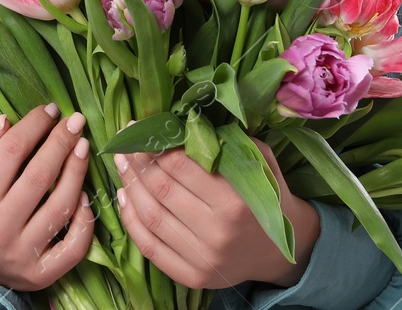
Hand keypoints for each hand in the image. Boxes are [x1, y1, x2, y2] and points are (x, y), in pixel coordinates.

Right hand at [0, 103, 95, 290]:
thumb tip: (3, 121)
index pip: (11, 151)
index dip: (34, 125)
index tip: (49, 109)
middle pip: (40, 176)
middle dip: (62, 142)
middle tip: (76, 120)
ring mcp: (22, 254)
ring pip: (60, 207)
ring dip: (78, 172)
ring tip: (84, 146)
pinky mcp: (41, 273)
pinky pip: (74, 247)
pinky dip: (86, 221)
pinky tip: (87, 197)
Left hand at [112, 136, 320, 288]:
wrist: (280, 252)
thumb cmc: (269, 198)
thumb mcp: (260, 163)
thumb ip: (229, 144)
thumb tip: (185, 124)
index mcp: (235, 201)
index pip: (181, 167)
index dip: (154, 146)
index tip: (139, 129)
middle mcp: (217, 232)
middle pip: (162, 190)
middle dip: (138, 162)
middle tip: (124, 143)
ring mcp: (203, 258)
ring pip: (151, 217)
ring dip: (129, 187)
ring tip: (122, 164)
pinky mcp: (193, 277)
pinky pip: (150, 247)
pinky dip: (131, 221)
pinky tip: (123, 198)